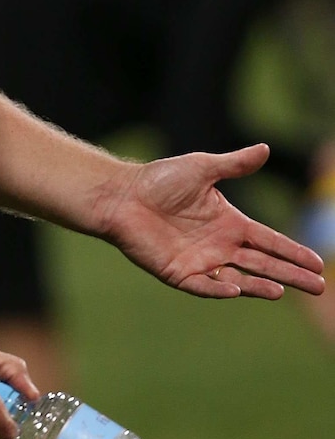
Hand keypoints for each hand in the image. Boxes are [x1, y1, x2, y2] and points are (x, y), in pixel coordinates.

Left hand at [103, 143, 325, 299]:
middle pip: (263, 263)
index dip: (293, 251)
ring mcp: (201, 262)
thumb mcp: (202, 168)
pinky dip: (220, 288)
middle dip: (291, 274)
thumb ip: (234, 164)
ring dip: (261, 285)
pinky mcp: (179, 273)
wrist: (123, 195)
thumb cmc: (160, 179)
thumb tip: (265, 148)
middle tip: (319, 286)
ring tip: (283, 290)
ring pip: (240, 278)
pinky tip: (236, 287)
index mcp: (229, 223)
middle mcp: (220, 245)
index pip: (269, 240)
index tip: (318, 262)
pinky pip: (204, 286)